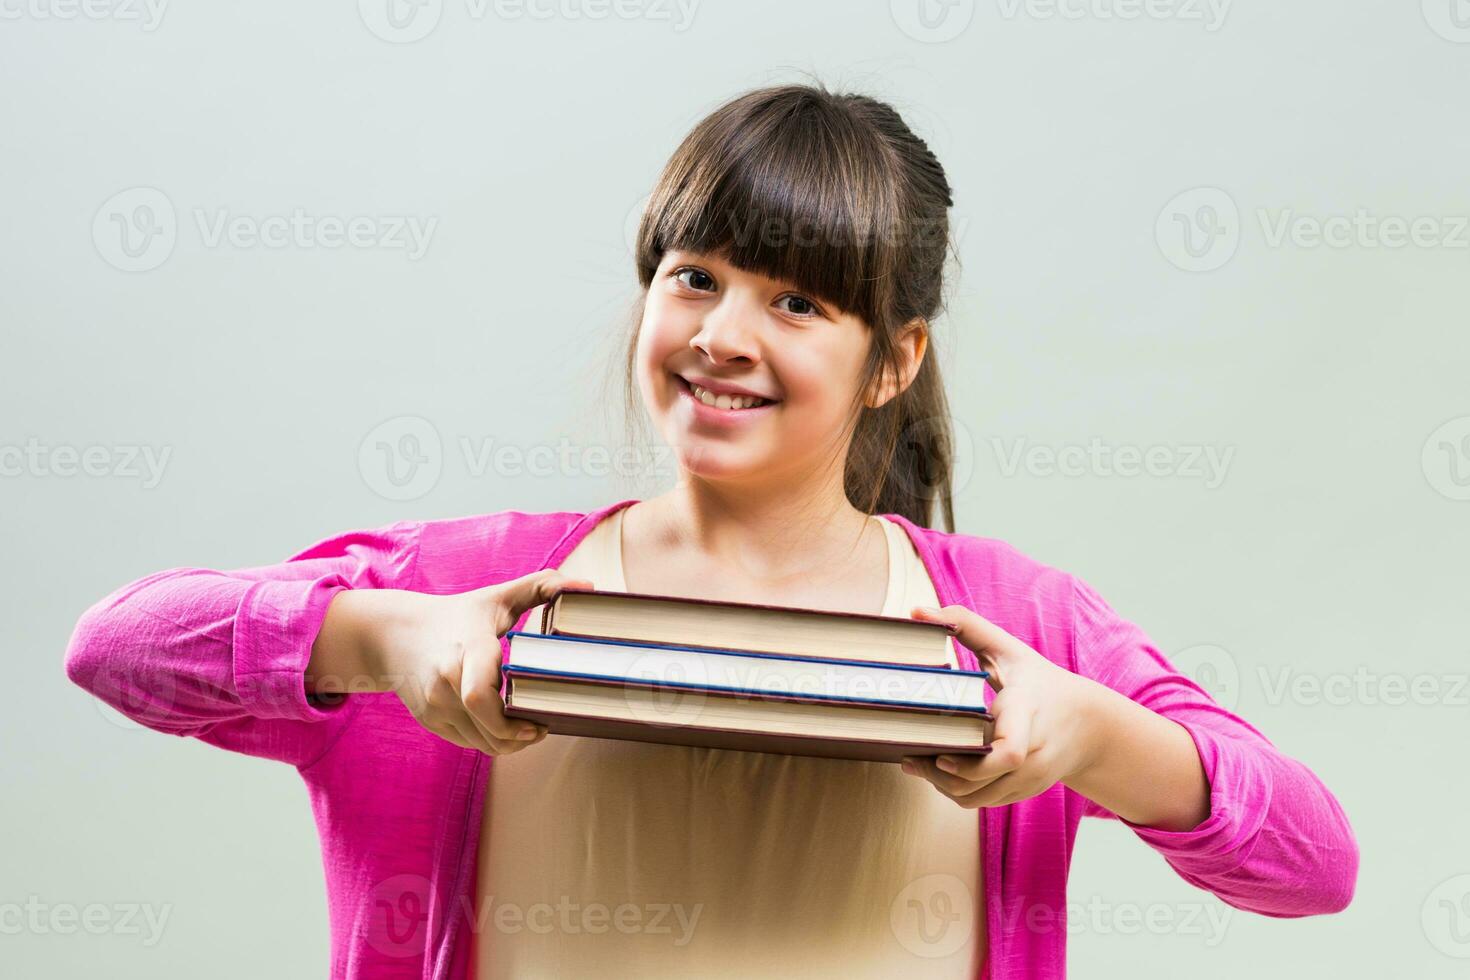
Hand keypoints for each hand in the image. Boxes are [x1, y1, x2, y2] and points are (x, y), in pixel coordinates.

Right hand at [366, 569, 594, 755]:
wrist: (396, 635)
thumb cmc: (458, 615)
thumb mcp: (497, 597)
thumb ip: (541, 586)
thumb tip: (587, 587)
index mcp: (467, 650)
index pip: (479, 695)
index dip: (510, 718)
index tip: (540, 720)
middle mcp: (446, 682)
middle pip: (487, 729)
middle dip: (520, 737)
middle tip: (543, 728)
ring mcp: (435, 705)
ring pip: (480, 743)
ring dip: (509, 743)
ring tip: (530, 729)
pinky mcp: (430, 721)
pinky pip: (468, 743)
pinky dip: (490, 742)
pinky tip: (506, 728)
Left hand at [900, 603, 1102, 808]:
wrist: (1089, 726)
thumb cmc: (1040, 682)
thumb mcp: (1009, 649)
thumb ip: (965, 625)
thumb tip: (917, 612)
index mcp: (1027, 716)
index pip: (1010, 752)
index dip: (974, 761)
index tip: (941, 753)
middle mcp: (1031, 756)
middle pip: (978, 782)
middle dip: (939, 774)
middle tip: (909, 754)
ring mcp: (1028, 779)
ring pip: (975, 797)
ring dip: (942, 784)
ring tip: (916, 761)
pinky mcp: (1022, 792)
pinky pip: (982, 801)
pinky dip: (957, 790)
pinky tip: (938, 769)